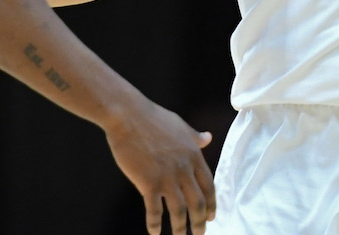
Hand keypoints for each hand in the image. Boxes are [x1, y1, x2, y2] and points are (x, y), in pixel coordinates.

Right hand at [104, 100, 215, 234]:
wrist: (127, 115)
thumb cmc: (152, 117)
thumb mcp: (179, 125)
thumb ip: (194, 136)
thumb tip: (208, 138)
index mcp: (194, 155)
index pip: (209, 186)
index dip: (211, 204)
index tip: (210, 217)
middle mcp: (184, 169)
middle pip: (198, 203)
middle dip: (200, 223)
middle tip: (199, 234)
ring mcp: (167, 177)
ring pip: (180, 211)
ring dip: (181, 228)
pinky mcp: (148, 183)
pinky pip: (154, 211)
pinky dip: (155, 225)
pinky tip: (155, 233)